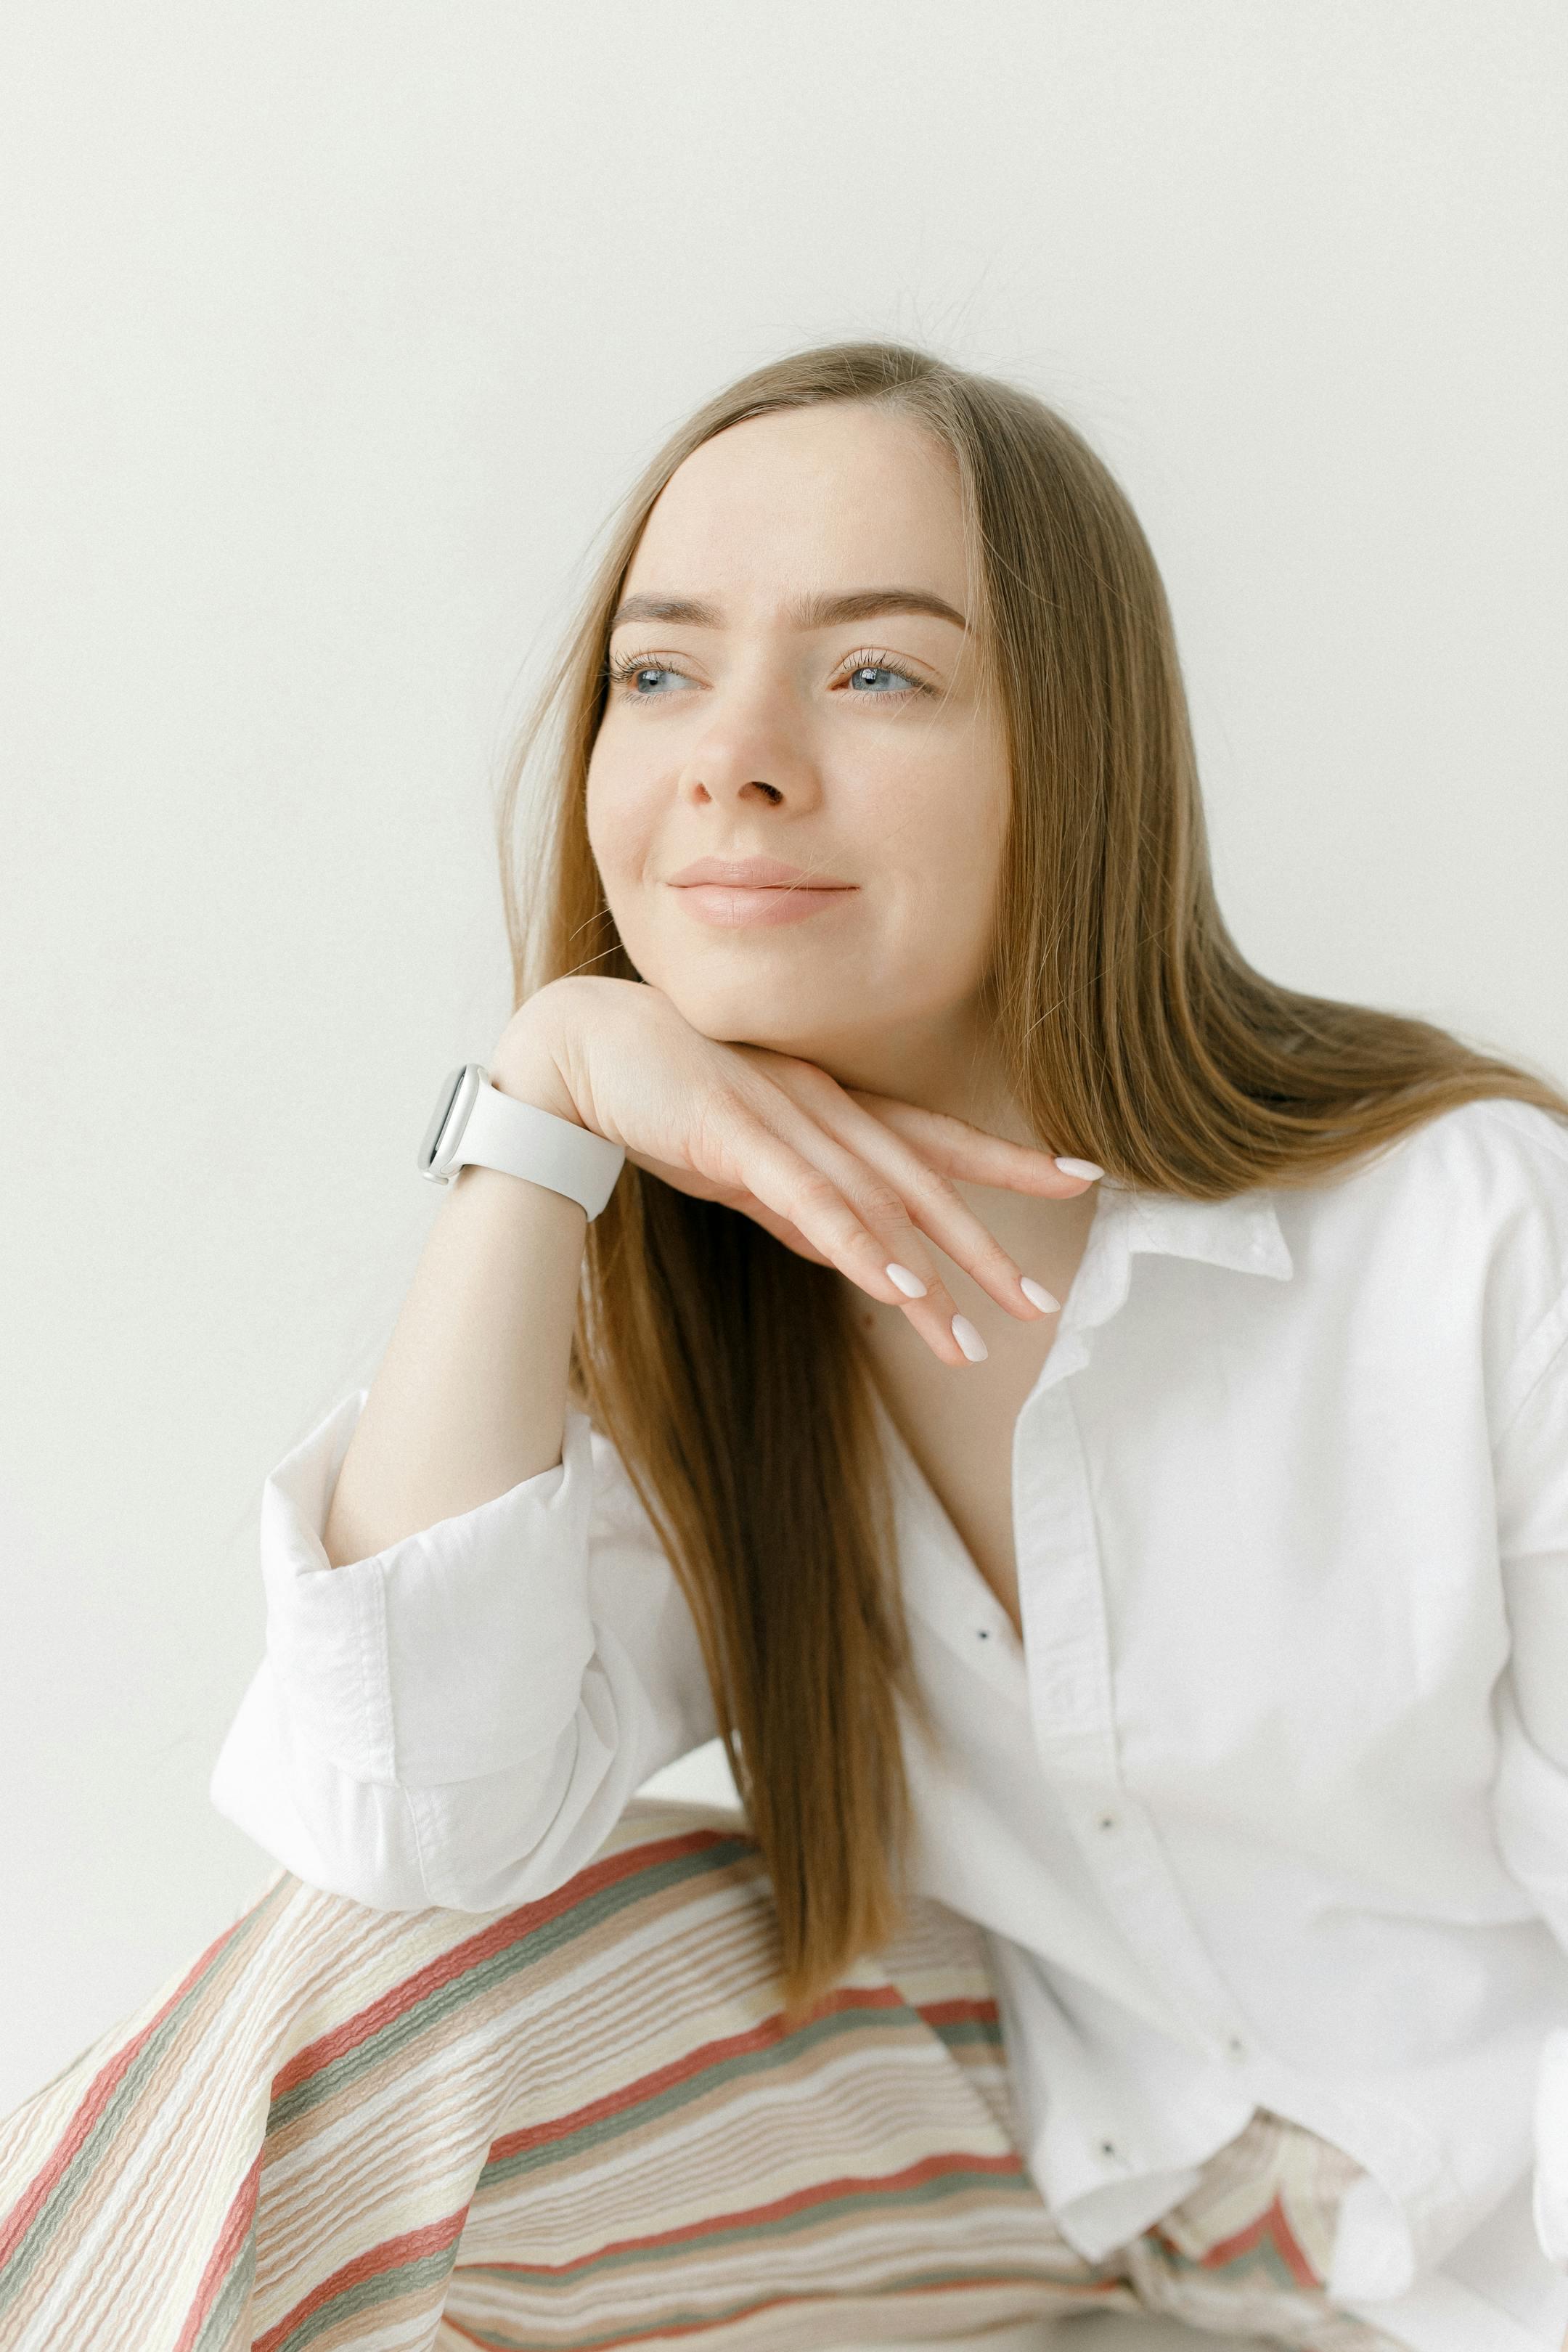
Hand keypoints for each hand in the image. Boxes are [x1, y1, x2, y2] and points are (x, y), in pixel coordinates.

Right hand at [493, 976, 1098, 1371]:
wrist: (577, 1048)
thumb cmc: (660, 1099)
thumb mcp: (745, 1163)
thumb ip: (799, 1206)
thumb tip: (852, 1257)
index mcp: (830, 1105)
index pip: (934, 1138)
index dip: (1006, 1159)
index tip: (1077, 1177)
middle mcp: (823, 1105)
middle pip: (923, 1183)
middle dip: (983, 1248)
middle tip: (1038, 1307)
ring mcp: (783, 1117)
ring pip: (875, 1203)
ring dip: (927, 1274)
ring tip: (969, 1340)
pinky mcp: (736, 1135)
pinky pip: (809, 1198)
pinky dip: (855, 1242)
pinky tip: (892, 1284)